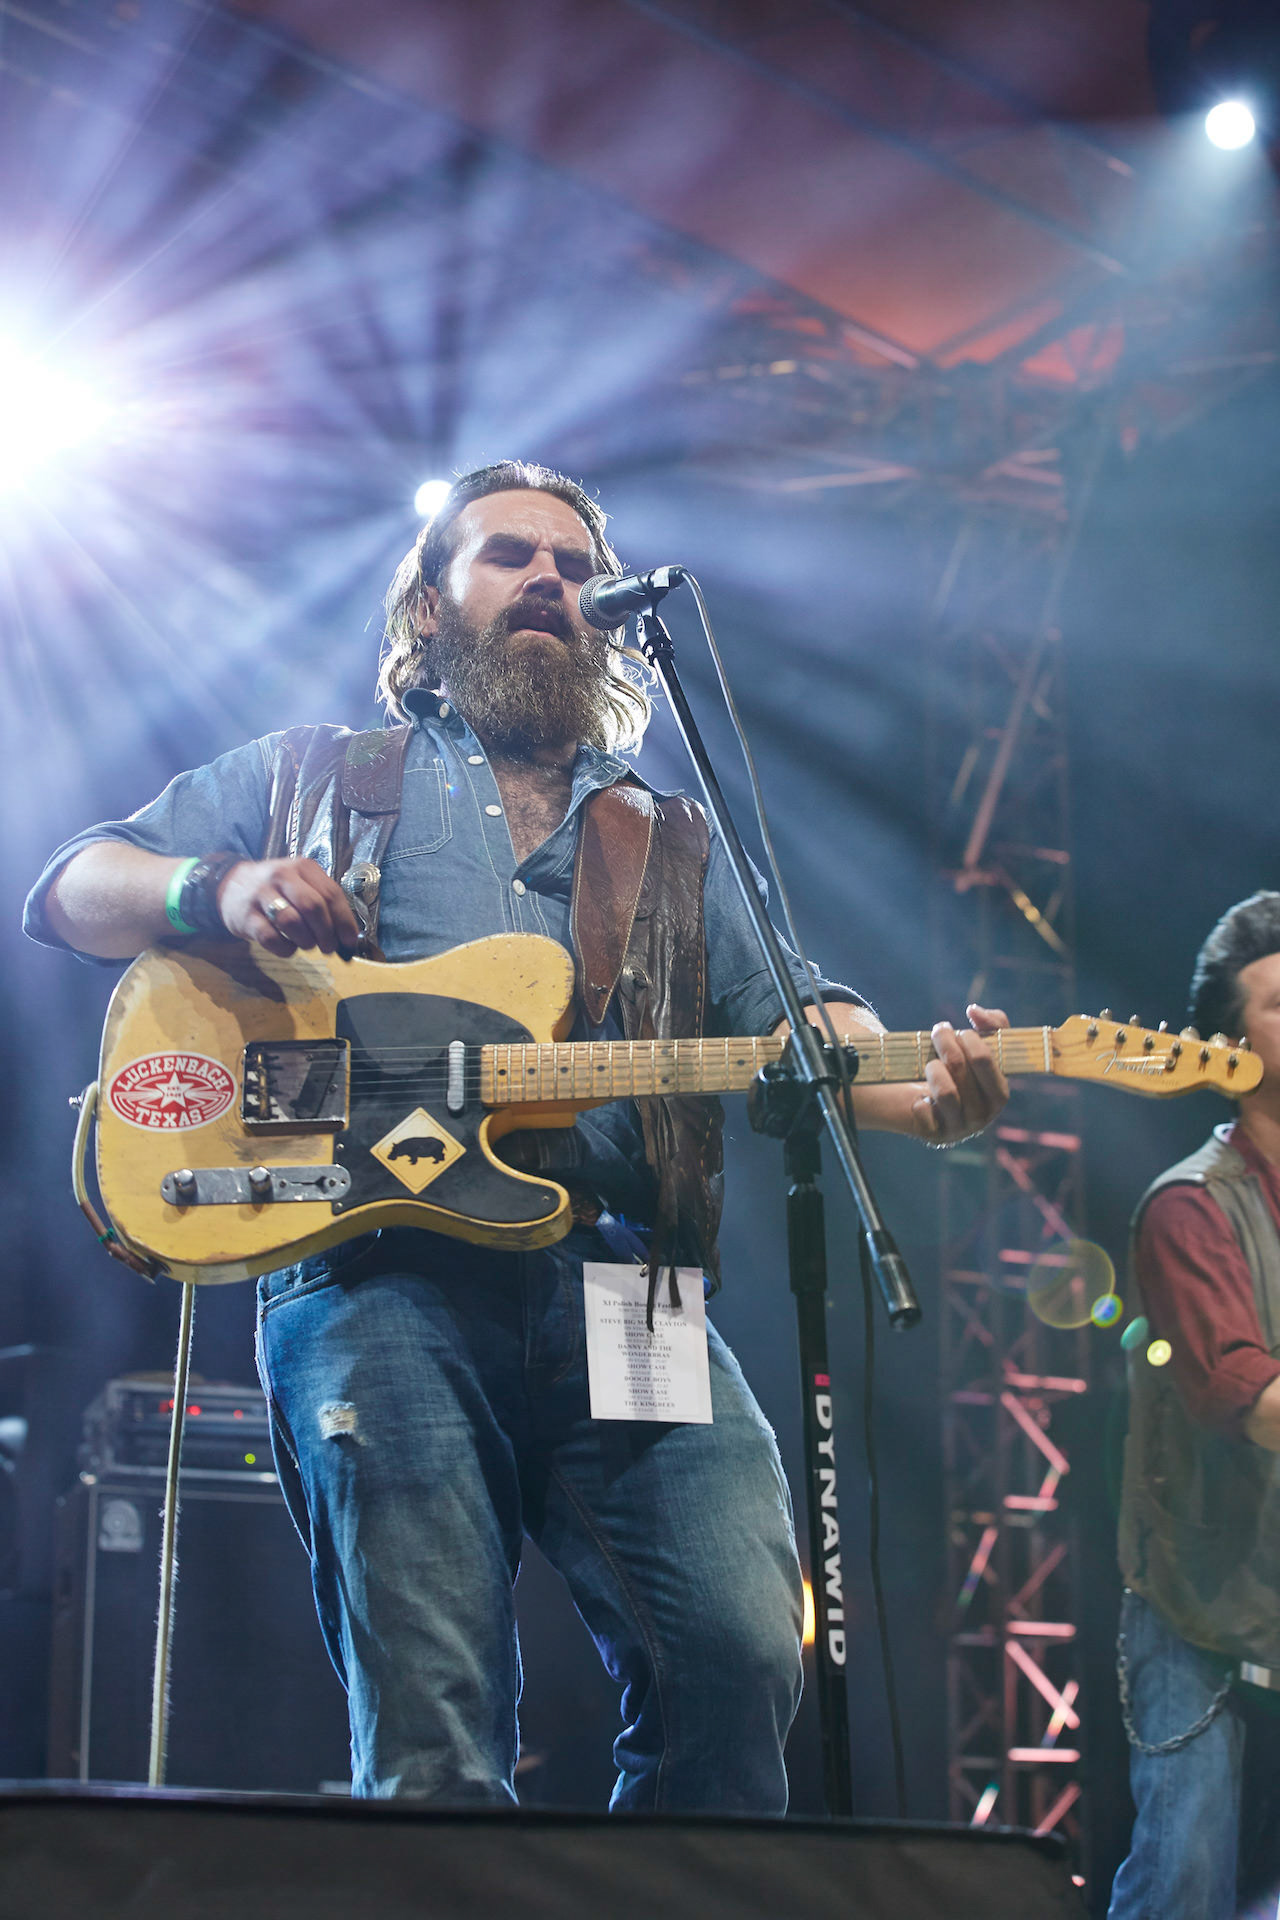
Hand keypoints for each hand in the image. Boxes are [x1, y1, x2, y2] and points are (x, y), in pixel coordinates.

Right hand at [216, 858, 361, 957]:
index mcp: (303, 867)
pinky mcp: (246, 916)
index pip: (331, 894)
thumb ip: (324, 903)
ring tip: (307, 944)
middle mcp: (282, 876)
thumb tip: (348, 937)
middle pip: (313, 907)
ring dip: (306, 941)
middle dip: (326, 933)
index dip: (344, 921)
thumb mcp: (301, 883)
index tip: (350, 941)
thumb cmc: (277, 888)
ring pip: (292, 922)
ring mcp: (261, 894)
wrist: (232, 884)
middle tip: (328, 947)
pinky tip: (287, 947)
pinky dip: (285, 949)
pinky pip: (270, 938)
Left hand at [910, 1003, 1009, 1144]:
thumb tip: (975, 1010)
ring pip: (945, 1091)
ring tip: (930, 1063)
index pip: (987, 1061)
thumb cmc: (957, 1069)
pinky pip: (925, 1113)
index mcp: (999, 1093)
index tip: (960, 1031)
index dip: (971, 1040)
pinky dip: (919, 1101)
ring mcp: (959, 1127)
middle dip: (946, 1042)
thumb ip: (991, 1023)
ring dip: (933, 1068)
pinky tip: (919, 1097)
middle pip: (961, 1068)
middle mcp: (983, 1115)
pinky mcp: (935, 1135)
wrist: (922, 1100)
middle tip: (939, 1031)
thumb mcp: (977, 1045)